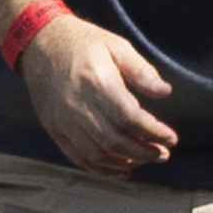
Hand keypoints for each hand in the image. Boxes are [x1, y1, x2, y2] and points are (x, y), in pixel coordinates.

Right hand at [18, 16, 177, 173]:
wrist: (40, 44)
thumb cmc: (84, 43)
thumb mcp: (117, 46)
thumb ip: (142, 71)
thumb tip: (165, 92)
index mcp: (97, 83)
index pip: (129, 117)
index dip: (153, 132)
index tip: (172, 138)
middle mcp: (77, 106)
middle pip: (113, 140)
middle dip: (143, 153)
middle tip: (164, 154)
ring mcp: (62, 120)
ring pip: (95, 154)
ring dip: (124, 163)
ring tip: (145, 160)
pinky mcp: (54, 128)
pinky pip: (77, 156)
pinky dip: (100, 168)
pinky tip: (120, 168)